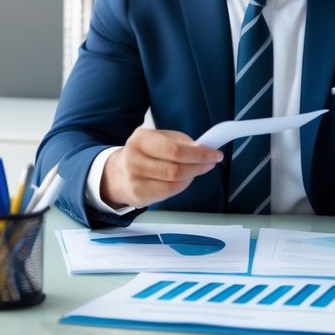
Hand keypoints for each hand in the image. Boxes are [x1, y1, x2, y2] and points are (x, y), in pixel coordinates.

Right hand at [100, 129, 222, 209]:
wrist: (119, 173)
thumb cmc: (146, 153)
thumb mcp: (160, 138)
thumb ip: (182, 142)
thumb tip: (205, 149)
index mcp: (141, 139)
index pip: (174, 149)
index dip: (198, 153)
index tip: (215, 154)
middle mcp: (134, 159)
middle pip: (175, 168)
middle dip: (198, 165)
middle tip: (210, 162)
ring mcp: (134, 179)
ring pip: (174, 182)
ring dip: (192, 175)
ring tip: (197, 169)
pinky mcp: (139, 195)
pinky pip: (169, 192)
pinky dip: (182, 185)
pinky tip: (185, 179)